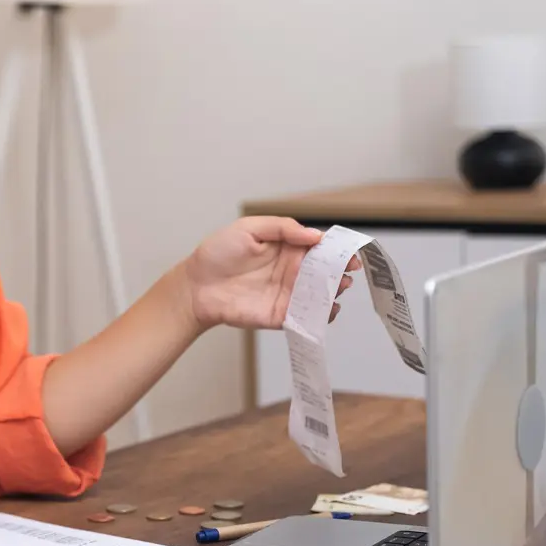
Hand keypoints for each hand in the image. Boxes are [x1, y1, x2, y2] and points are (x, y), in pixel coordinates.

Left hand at [182, 215, 358, 330]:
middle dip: (341, 272)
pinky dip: (321, 316)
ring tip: (338, 288)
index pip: (320, 248)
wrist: (195, 286)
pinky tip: (329, 310)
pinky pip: (307, 317)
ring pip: (320, 294)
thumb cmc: (217, 254)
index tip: (350, 252)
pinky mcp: (281, 315)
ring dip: (334, 292)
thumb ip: (282, 228)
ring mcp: (288, 294)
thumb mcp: (249, 228)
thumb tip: (314, 235)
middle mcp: (292, 271)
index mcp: (287, 248)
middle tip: (348, 272)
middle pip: (325, 271)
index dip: (337, 249)